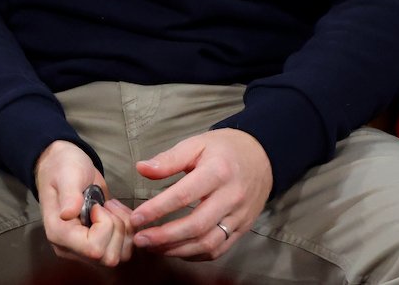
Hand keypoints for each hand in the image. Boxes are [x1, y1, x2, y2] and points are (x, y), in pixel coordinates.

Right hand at [34, 140, 132, 267]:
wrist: (64, 165)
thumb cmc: (63, 167)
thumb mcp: (67, 175)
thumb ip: (69, 194)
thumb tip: (67, 214)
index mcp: (59, 234)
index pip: (94, 249)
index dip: (104, 226)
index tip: (97, 205)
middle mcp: (71, 248)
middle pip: (109, 257)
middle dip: (116, 227)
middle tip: (105, 205)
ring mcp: (85, 249)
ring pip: (120, 256)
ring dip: (124, 228)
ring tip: (110, 207)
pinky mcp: (98, 245)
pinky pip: (124, 249)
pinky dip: (128, 229)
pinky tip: (116, 212)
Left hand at [129, 128, 271, 260]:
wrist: (261, 157)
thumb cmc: (223, 149)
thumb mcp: (196, 144)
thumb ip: (169, 159)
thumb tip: (141, 169)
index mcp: (217, 172)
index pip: (184, 195)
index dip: (158, 209)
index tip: (137, 218)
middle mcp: (230, 198)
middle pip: (196, 225)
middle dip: (165, 236)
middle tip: (141, 239)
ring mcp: (239, 216)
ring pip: (208, 243)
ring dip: (178, 250)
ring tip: (154, 247)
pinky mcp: (243, 228)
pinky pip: (219, 249)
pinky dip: (196, 254)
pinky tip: (176, 250)